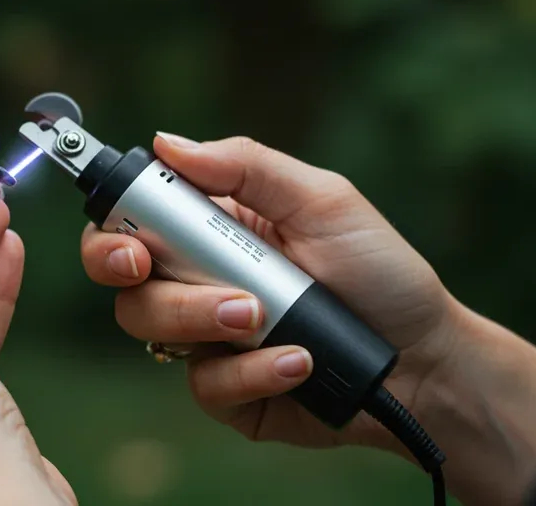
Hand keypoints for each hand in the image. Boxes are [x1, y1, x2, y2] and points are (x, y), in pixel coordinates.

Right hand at [81, 134, 535, 504]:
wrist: (424, 360)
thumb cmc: (380, 272)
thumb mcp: (322, 201)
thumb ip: (248, 167)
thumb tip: (168, 143)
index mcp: (209, 228)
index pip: (131, 222)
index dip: (110, 233)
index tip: (129, 245)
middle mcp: (197, 281)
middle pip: (125, 282)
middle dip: (135, 279)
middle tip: (153, 274)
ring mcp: (208, 339)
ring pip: (153, 332)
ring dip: (199, 318)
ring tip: (261, 317)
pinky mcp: (229, 392)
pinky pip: (206, 385)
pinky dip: (251, 372)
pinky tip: (297, 362)